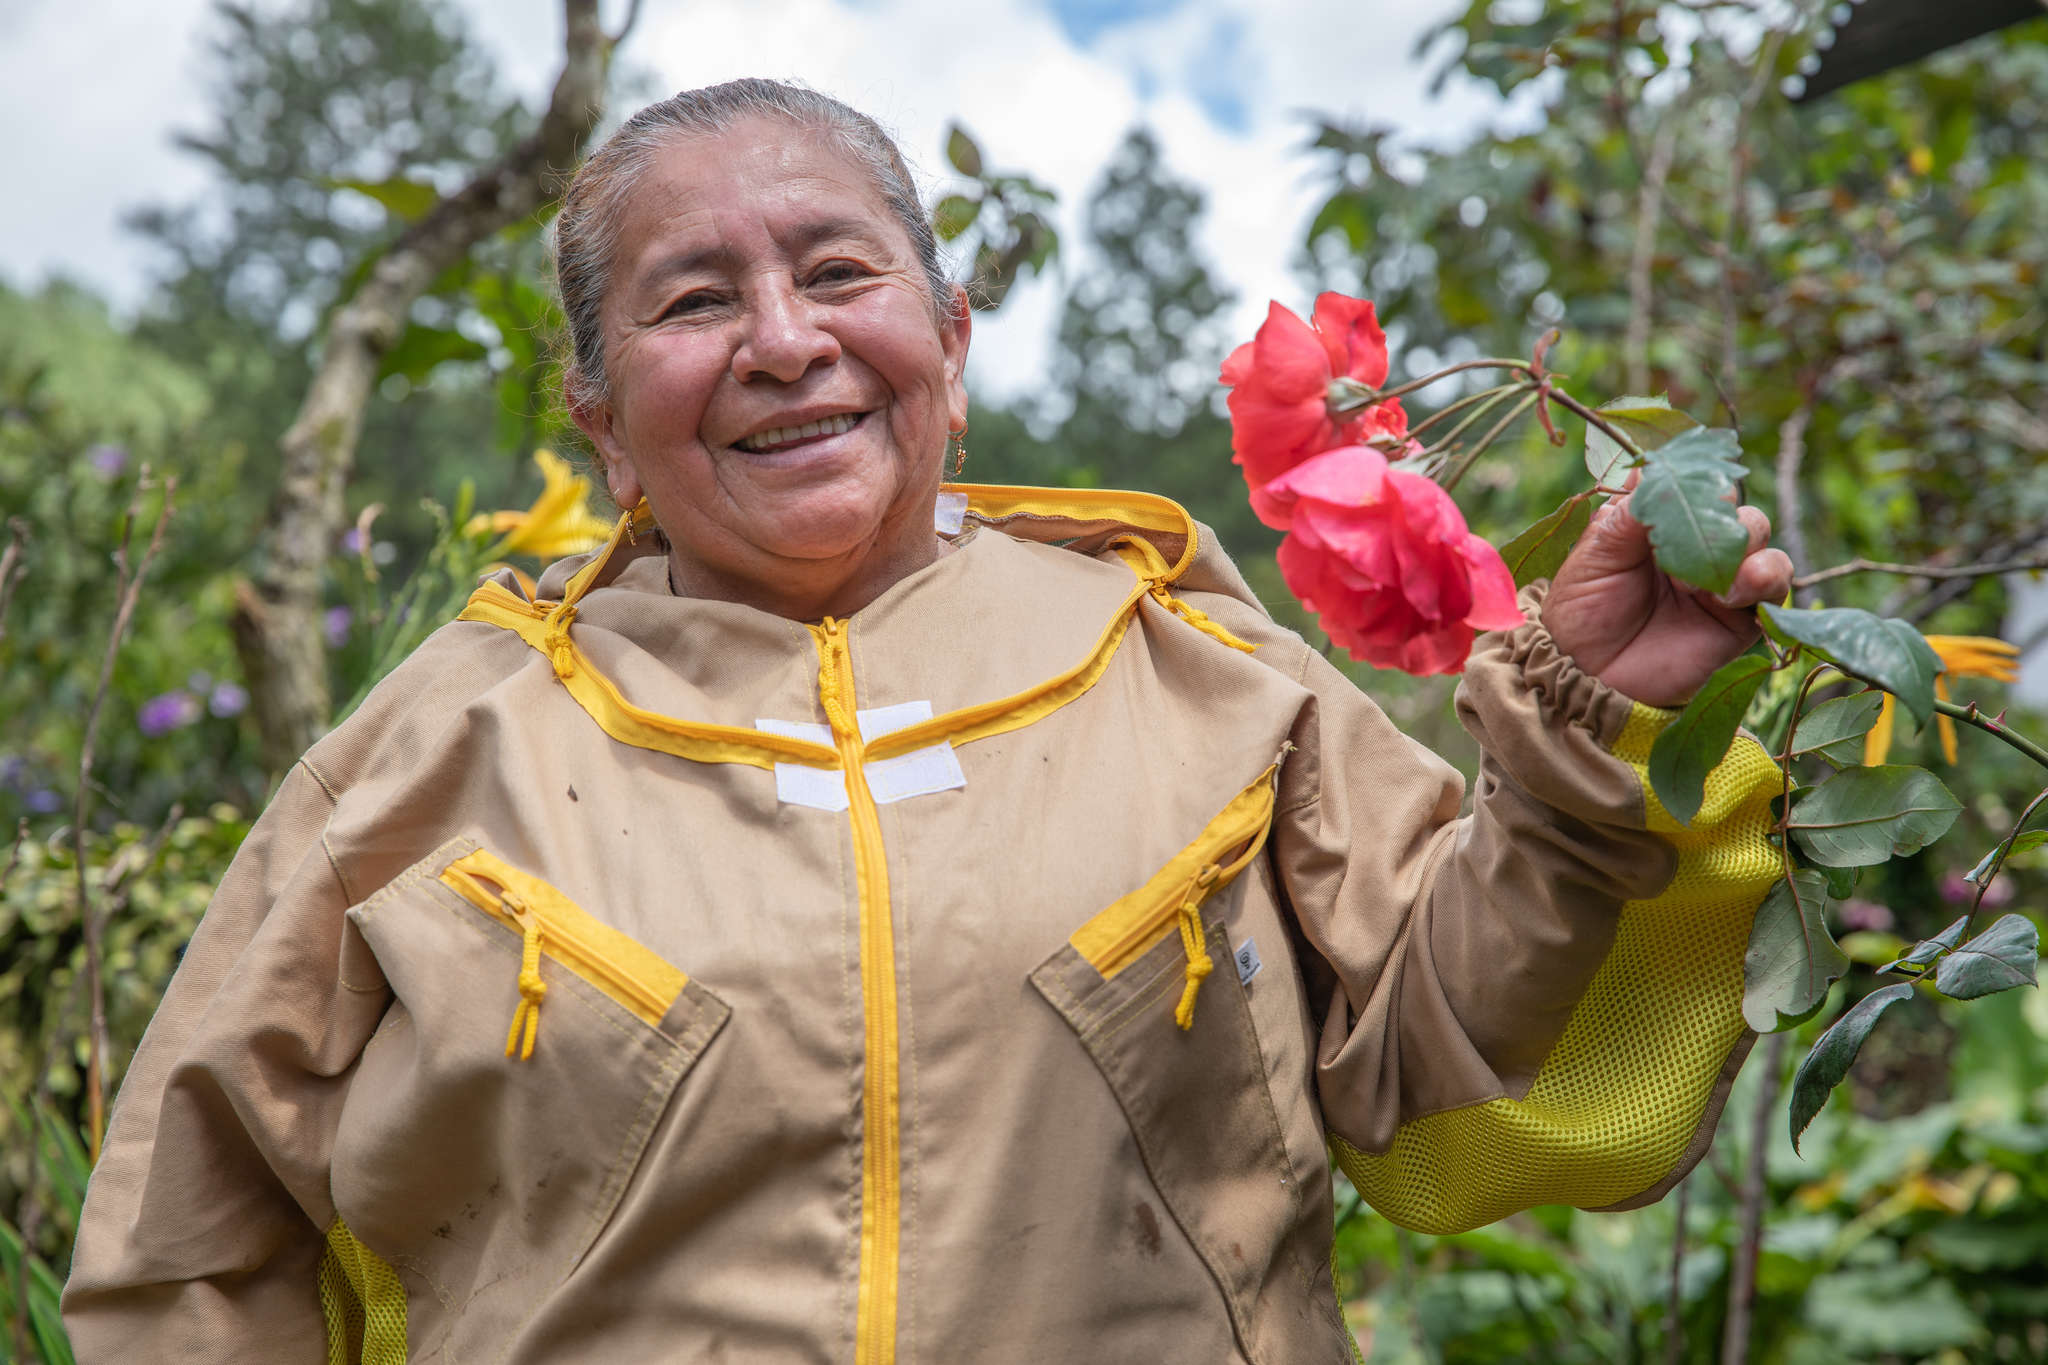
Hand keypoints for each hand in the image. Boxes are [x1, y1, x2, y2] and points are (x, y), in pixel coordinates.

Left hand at [1541, 491, 1794, 707]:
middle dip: (1721, 510)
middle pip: (1733, 506)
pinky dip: (1764, 577)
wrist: (1587, 676)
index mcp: (1660, 523)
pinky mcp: (1741, 618)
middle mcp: (1696, 546)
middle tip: (1696, 528)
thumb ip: (1630, 514)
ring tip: (1714, 568)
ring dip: (1747, 540)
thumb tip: (1650, 468)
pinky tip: (1730, 591)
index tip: (1676, 486)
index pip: (1695, 483)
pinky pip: (1775, 586)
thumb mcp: (1595, 554)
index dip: (1694, 479)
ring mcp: (1721, 579)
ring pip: (1760, 537)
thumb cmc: (1581, 613)